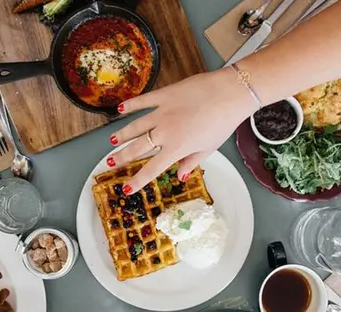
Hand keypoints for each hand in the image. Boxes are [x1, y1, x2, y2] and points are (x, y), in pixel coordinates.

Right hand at [108, 68, 255, 192]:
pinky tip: (120, 110)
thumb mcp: (209, 148)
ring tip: (111, 141)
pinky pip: (143, 101)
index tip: (126, 188)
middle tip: (111, 163)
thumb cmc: (223, 123)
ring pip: (135, 126)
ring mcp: (162, 112)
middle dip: (122, 157)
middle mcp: (164, 132)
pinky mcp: (164, 95)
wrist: (229, 93)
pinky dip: (130, 105)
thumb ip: (192, 162)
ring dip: (122, 135)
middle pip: (137, 148)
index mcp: (176, 148)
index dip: (137, 180)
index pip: (151, 169)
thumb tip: (181, 176)